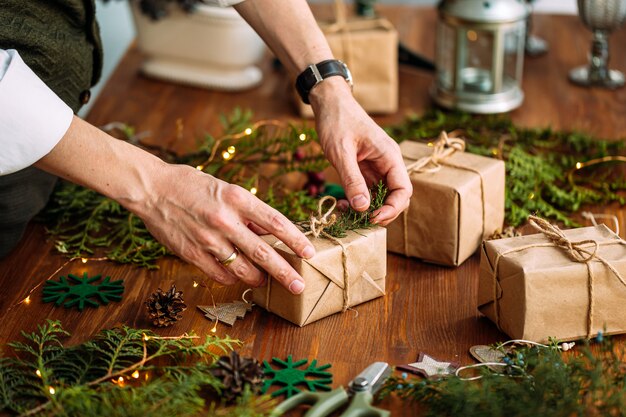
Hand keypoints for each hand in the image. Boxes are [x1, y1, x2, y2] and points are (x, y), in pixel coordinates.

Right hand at [135, 164, 314, 293]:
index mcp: (238, 198)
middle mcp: (225, 219)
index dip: (296, 240)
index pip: (276, 222)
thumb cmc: (191, 185)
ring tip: (265, 282)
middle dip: (285, 273)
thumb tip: (269, 233)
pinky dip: (231, 278)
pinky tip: (236, 277)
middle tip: (299, 286)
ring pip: (242, 269)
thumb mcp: (225, 189)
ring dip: (258, 279)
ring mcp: (208, 238)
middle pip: (264, 253)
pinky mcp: (192, 253)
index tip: (310, 253)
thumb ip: (246, 213)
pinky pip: (219, 274)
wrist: (151, 189)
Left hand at [309, 78, 411, 224]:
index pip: (403, 190)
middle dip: (380, 212)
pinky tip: (342, 204)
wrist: (330, 103)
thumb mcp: (341, 152)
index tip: (372, 218)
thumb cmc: (337, 121)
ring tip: (345, 213)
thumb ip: (352, 180)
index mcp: (390, 156)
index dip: (392, 208)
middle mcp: (388, 163)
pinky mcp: (366, 169)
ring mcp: (378, 167)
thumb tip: (363, 208)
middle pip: (396, 197)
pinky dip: (358, 200)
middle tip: (358, 221)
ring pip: (381, 196)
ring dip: (367, 209)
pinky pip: (368, 191)